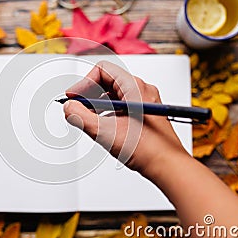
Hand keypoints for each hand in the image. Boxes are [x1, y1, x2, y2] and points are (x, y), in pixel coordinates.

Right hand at [63, 60, 188, 174]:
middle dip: (88, 95)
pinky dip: (107, 112)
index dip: (84, 83)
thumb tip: (69, 107)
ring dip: (96, 105)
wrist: (168, 166)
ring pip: (113, 94)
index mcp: (135, 87)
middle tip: (77, 109)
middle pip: (107, 81)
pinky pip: (121, 105)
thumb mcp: (105, 132)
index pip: (102, 71)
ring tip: (88, 119)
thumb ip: (81, 117)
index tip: (73, 98)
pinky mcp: (144, 113)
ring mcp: (144, 102)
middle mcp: (141, 90)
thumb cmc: (148, 149)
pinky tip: (102, 126)